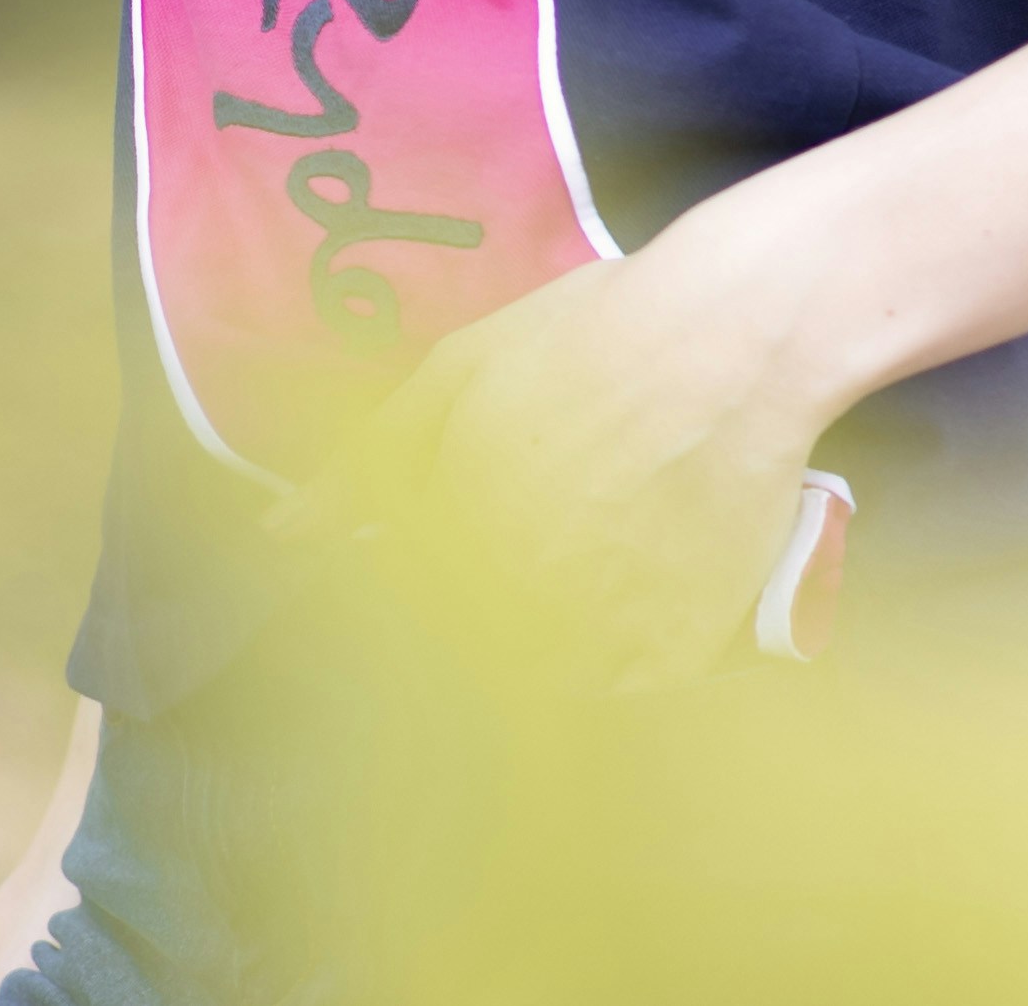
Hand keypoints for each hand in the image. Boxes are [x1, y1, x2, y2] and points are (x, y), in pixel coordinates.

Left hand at [281, 189, 854, 682]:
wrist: (740, 339)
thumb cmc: (597, 334)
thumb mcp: (466, 369)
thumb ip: (373, 458)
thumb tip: (287, 533)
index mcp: (451, 532)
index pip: (401, 607)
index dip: (419, 587)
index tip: (449, 559)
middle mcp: (515, 596)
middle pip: (468, 652)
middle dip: (483, 618)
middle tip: (541, 547)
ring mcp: (597, 634)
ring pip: (542, 682)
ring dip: (547, 648)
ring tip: (591, 568)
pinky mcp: (673, 655)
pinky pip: (624, 693)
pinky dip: (621, 661)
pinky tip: (637, 590)